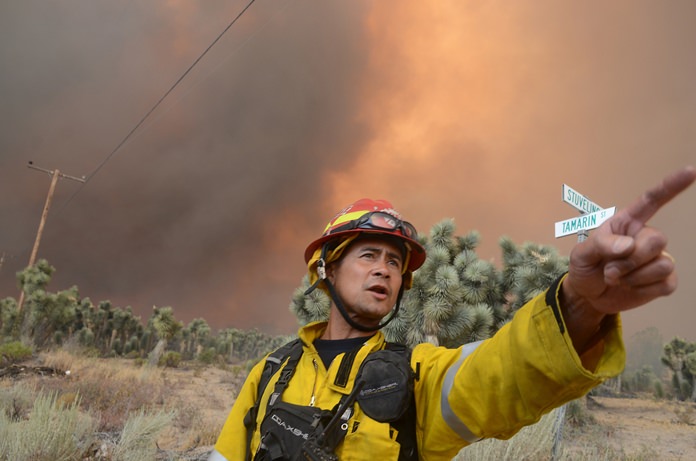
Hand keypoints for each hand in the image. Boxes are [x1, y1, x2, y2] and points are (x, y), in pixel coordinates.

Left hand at [561, 166, 695, 341]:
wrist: (587, 295)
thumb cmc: (585, 267)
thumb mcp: (581, 254)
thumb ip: (600, 244)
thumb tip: (628, 245)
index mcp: (626, 223)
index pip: (651, 201)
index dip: (671, 186)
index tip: (690, 171)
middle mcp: (644, 237)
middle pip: (658, 240)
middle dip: (632, 259)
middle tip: (610, 271)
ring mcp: (657, 258)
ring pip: (663, 264)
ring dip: (635, 276)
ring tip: (616, 278)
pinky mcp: (663, 281)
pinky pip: (666, 283)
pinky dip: (644, 289)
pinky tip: (630, 287)